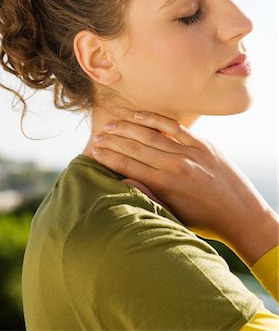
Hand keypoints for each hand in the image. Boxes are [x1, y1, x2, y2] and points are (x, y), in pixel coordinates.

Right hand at [91, 112, 275, 249]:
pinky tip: (137, 115)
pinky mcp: (202, 143)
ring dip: (127, 129)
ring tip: (110, 126)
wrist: (240, 213)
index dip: (109, 156)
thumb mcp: (172, 213)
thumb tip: (124, 179)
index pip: (129, 165)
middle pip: (135, 147)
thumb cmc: (203, 218)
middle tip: (96, 137)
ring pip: (150, 135)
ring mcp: (189, 152)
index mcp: (165, 185)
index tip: (94, 150)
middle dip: (113, 141)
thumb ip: (148, 196)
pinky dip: (154, 119)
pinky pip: (173, 126)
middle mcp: (175, 165)